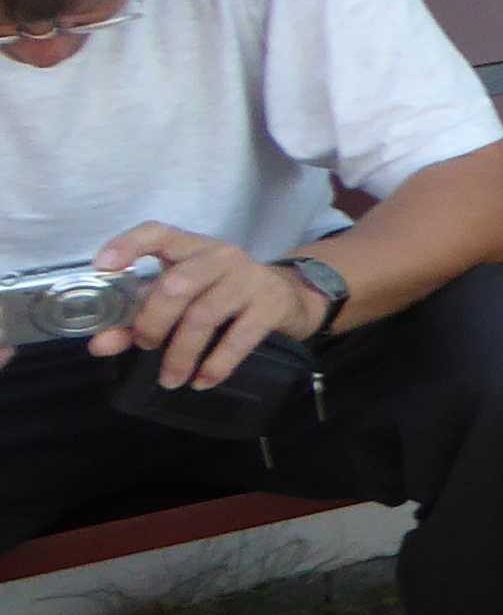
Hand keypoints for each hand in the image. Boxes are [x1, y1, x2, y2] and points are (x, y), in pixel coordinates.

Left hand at [83, 224, 324, 390]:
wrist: (290, 297)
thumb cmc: (223, 295)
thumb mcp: (182, 299)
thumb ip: (137, 318)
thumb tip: (99, 344)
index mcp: (191, 247)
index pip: (157, 233)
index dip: (128, 246)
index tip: (103, 267)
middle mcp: (220, 256)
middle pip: (177, 284)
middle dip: (153, 322)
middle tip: (145, 347)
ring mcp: (249, 278)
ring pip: (204, 314)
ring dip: (181, 353)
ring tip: (170, 378)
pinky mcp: (272, 304)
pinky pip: (239, 337)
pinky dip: (217, 364)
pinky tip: (202, 381)